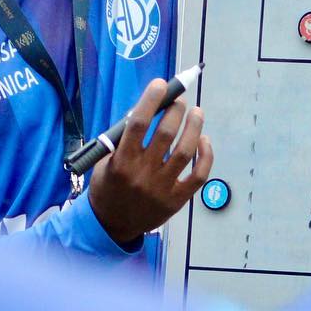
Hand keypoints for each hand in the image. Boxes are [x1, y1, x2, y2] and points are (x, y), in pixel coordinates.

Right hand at [86, 79, 213, 245]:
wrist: (112, 225)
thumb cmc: (108, 187)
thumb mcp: (105, 162)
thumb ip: (123, 139)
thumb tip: (149, 109)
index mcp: (121, 162)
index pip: (137, 123)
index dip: (151, 100)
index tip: (161, 84)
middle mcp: (142, 174)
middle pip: (165, 134)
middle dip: (176, 111)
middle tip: (181, 101)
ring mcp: (162, 188)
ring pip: (185, 151)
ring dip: (194, 127)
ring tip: (197, 113)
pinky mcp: (177, 200)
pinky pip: (199, 175)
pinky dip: (206, 155)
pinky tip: (204, 140)